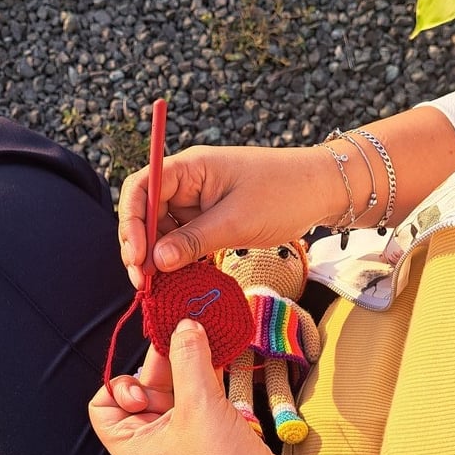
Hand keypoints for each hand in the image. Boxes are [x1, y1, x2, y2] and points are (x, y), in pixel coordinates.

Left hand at [89, 319, 305, 454]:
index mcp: (132, 448)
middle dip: (163, 367)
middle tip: (184, 338)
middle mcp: (151, 448)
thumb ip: (189, 360)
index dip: (121, 383)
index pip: (103, 406)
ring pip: (175, 398)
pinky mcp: (209, 444)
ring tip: (205, 342)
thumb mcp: (200, 406)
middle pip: (143, 395)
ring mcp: (181, 447)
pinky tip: (222, 363)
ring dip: (189, 371)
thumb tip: (183, 325)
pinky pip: (200, 408)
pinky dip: (208, 385)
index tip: (149, 372)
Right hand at [118, 144, 334, 288]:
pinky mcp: (210, 218)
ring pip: (163, 230)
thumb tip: (156, 262)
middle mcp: (188, 181)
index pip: (141, 187)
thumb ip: (193, 241)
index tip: (137, 257)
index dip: (131, 222)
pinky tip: (176, 280)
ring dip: (157, 257)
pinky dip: (177, 259)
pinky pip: (183, 239)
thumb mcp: (236, 221)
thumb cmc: (283, 193)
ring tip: (158, 287)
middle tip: (143, 283)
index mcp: (190, 167)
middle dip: (141, 246)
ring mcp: (198, 201)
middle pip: (146, 212)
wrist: (323, 190)